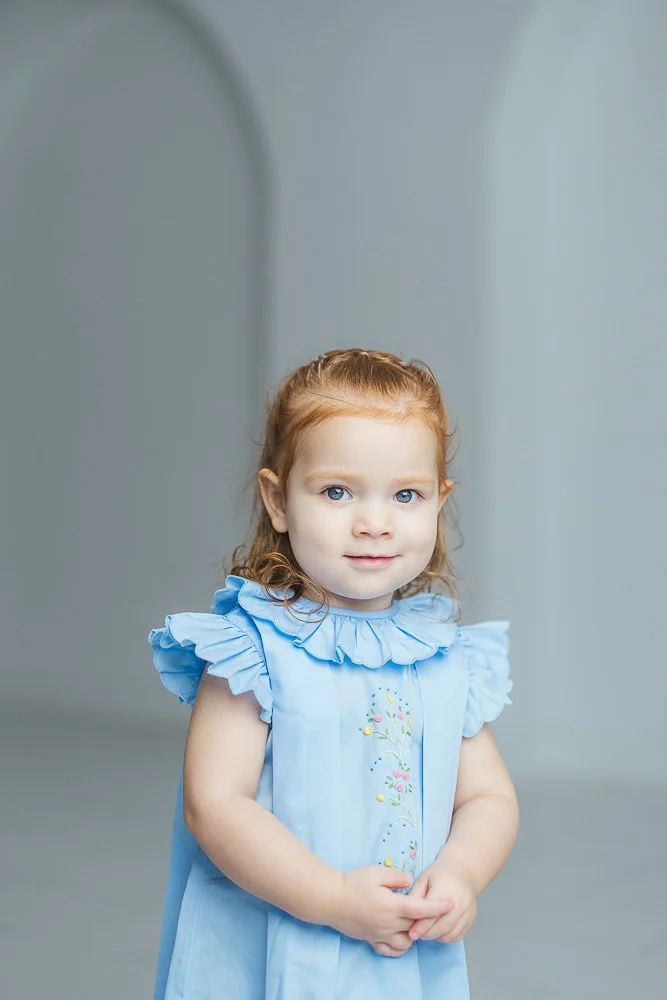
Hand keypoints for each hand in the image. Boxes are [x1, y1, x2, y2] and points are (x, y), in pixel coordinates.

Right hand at [329, 866, 454, 956]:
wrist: (330, 899)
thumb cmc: (352, 883)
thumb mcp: (376, 872)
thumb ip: (397, 876)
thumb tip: (411, 881)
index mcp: (392, 906)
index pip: (421, 909)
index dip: (438, 907)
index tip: (451, 904)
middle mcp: (389, 924)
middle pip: (416, 926)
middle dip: (427, 920)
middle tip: (431, 908)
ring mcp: (380, 934)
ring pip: (406, 943)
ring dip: (414, 934)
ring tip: (413, 922)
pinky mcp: (371, 939)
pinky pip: (391, 950)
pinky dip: (400, 946)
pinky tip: (401, 935)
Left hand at [408, 858, 476, 943]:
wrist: (463, 871)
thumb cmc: (440, 874)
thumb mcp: (424, 879)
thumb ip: (415, 896)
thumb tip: (406, 913)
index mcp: (445, 890)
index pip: (432, 914)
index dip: (420, 927)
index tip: (411, 934)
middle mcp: (459, 902)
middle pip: (442, 927)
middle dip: (427, 934)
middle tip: (416, 935)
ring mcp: (467, 911)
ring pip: (450, 934)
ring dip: (436, 937)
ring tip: (426, 931)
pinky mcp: (471, 919)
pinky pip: (457, 936)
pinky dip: (446, 937)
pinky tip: (438, 931)